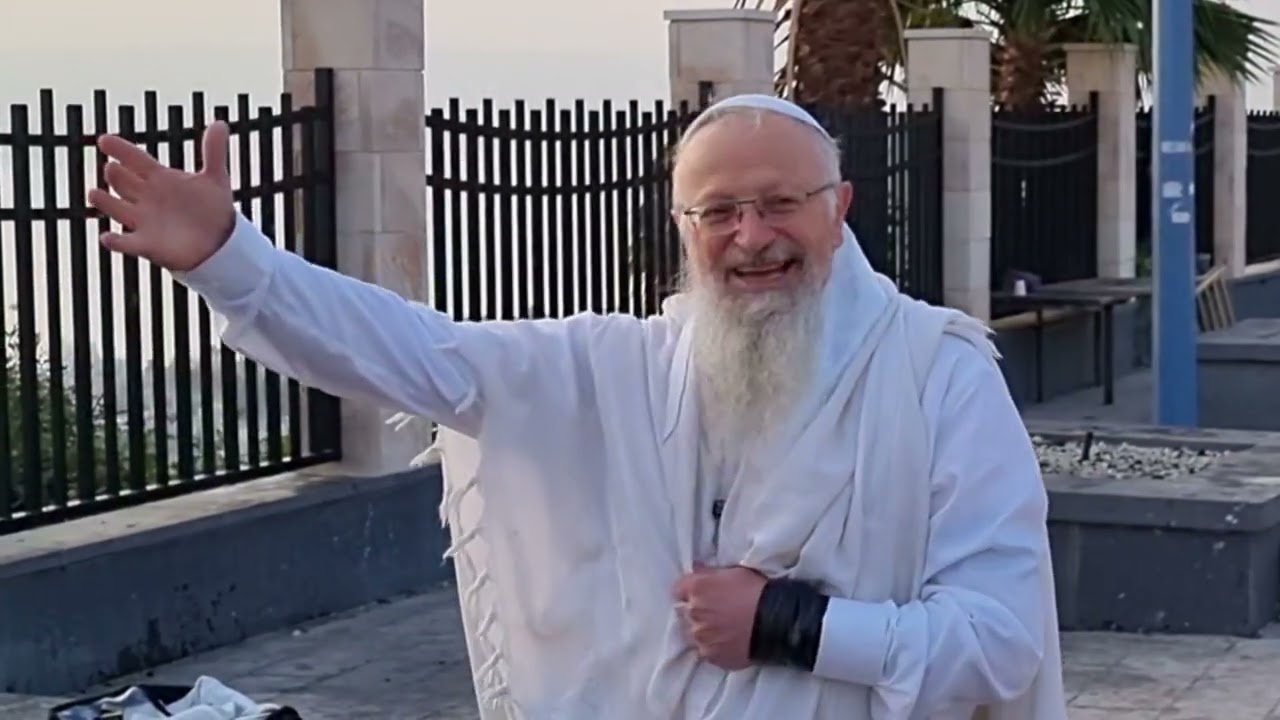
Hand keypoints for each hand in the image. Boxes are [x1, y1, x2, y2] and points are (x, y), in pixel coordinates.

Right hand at [88, 121, 235, 271]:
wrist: (220, 242)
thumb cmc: (212, 208)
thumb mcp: (216, 179)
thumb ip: (214, 152)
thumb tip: (220, 123)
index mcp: (160, 178)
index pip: (135, 159)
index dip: (121, 149)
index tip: (104, 140)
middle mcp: (146, 197)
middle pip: (123, 182)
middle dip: (116, 175)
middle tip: (111, 168)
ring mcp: (143, 220)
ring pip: (116, 208)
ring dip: (105, 202)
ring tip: (94, 193)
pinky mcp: (146, 244)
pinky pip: (126, 243)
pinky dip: (115, 241)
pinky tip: (107, 238)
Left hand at [673, 564, 766, 670]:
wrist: (775, 620)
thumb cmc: (756, 590)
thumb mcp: (733, 572)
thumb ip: (709, 573)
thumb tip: (695, 570)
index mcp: (697, 588)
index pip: (678, 590)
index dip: (689, 592)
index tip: (700, 595)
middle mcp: (693, 612)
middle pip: (684, 613)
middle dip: (696, 612)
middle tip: (715, 613)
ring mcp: (701, 636)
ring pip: (693, 634)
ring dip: (704, 631)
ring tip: (723, 630)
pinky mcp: (710, 655)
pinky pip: (706, 651)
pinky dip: (714, 647)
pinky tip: (729, 643)